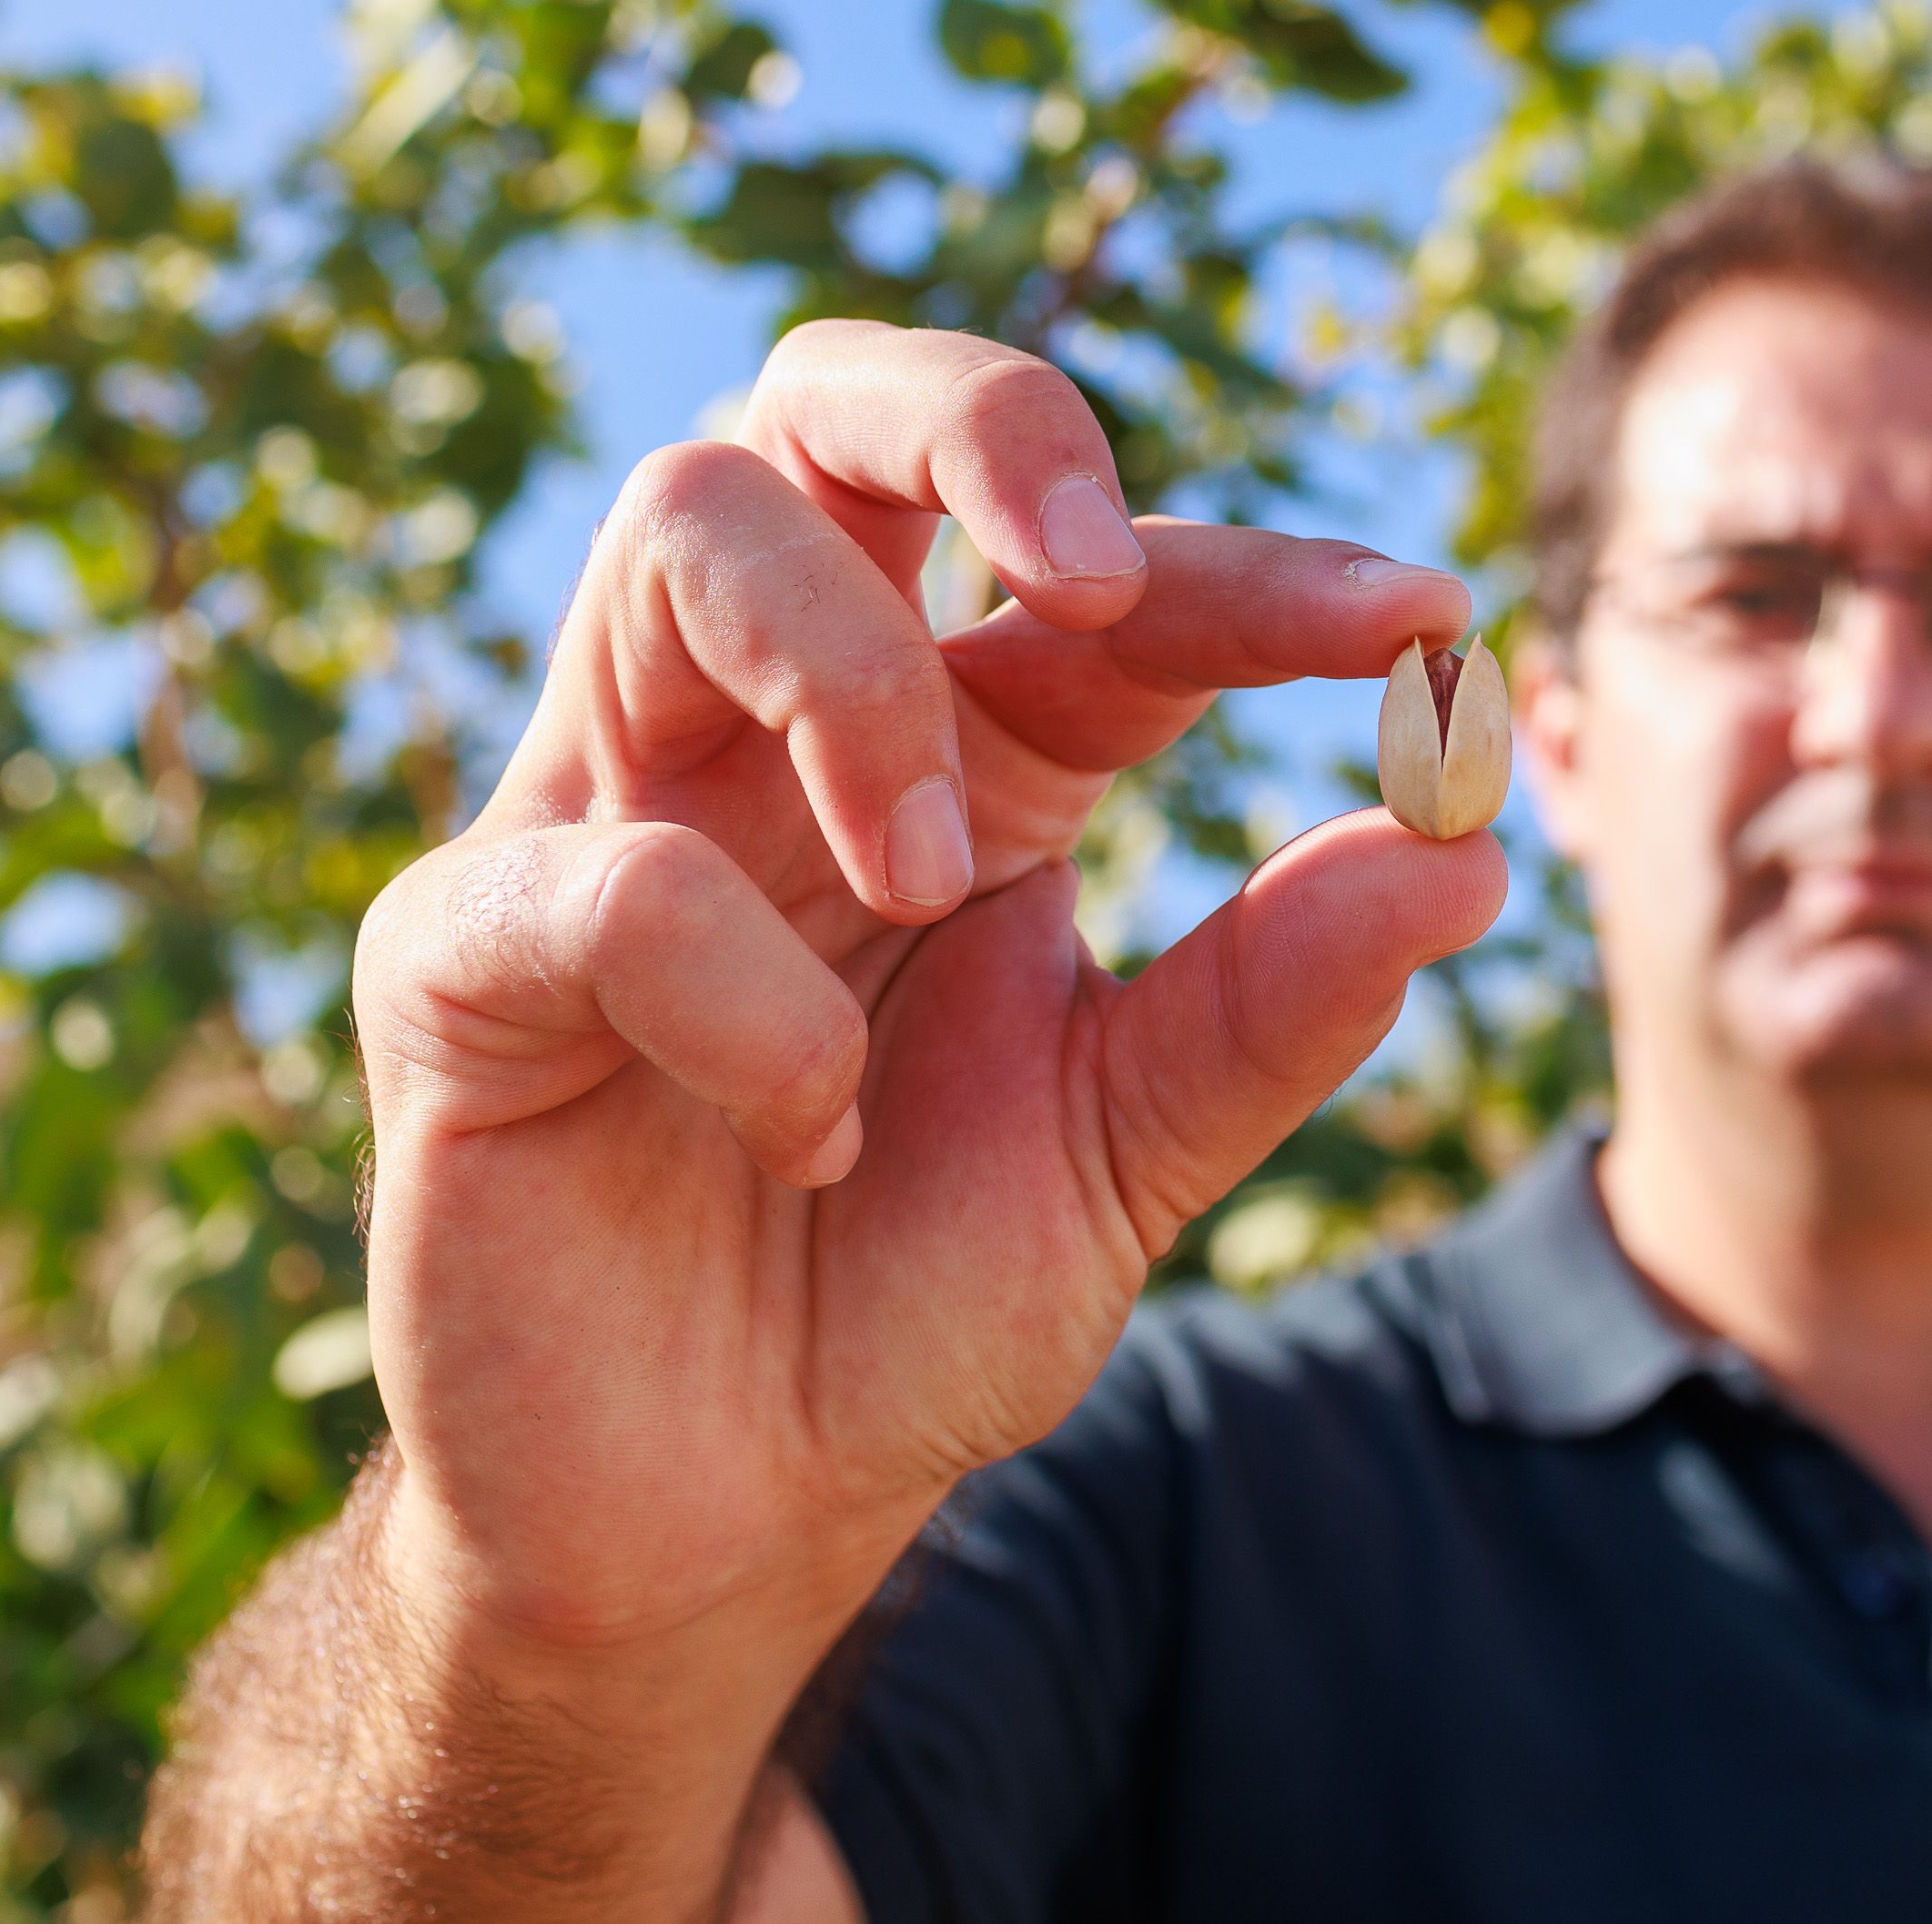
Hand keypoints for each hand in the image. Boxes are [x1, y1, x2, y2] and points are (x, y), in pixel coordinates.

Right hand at [349, 320, 1503, 1671]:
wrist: (719, 1526)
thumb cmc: (905, 1301)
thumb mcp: (1128, 1149)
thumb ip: (1276, 1001)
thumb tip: (1469, 854)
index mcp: (955, 754)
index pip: (1096, 577)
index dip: (1258, 571)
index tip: (1422, 623)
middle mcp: (771, 735)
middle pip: (820, 405)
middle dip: (971, 421)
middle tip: (1092, 578)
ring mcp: (601, 810)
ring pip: (681, 529)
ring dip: (848, 667)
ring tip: (933, 876)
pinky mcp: (463, 957)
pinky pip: (601, 873)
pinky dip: (741, 988)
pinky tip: (802, 1127)